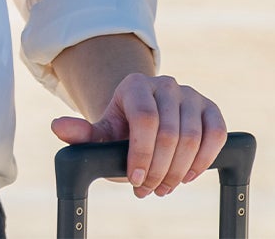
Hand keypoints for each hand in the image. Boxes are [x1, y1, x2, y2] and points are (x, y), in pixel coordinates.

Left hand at [51, 72, 226, 197]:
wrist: (146, 121)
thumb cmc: (123, 131)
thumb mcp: (102, 133)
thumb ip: (82, 134)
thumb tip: (58, 127)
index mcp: (135, 85)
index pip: (145, 120)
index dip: (142, 154)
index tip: (134, 180)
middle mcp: (165, 84)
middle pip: (170, 133)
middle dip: (159, 170)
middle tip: (148, 190)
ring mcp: (190, 94)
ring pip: (193, 137)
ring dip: (180, 171)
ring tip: (164, 187)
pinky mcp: (210, 109)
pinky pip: (216, 135)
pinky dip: (204, 160)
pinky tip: (188, 176)